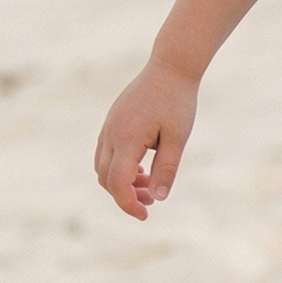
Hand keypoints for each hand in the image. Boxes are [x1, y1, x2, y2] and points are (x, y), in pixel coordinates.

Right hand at [95, 60, 198, 218]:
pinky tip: (143, 168)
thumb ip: (167, 168)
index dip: (128, 204)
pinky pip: (106, 153)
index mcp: (127, 138)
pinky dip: (120, 167)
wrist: (170, 67)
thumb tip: (159, 198)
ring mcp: (108, 127)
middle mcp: (111, 133)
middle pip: (106, 178)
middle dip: (126, 195)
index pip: (117, 182)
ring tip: (151, 184)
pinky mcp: (112, 122)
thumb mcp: (178, 138)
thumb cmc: (178, 102)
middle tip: (153, 199)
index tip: (146, 215)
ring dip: (122, 182)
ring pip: (103, 167)